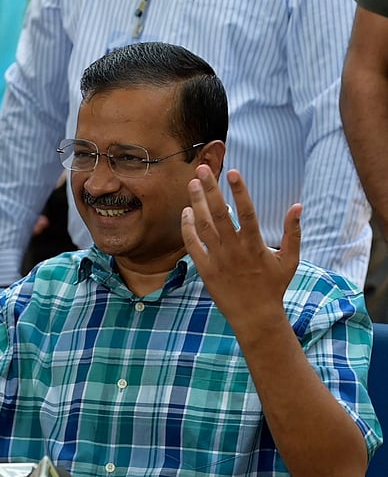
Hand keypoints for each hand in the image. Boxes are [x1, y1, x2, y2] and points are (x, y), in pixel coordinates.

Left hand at [181, 165, 301, 334]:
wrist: (255, 316)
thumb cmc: (273, 287)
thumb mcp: (290, 260)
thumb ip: (293, 233)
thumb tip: (298, 206)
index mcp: (255, 245)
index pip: (247, 212)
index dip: (240, 191)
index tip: (234, 171)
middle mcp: (235, 250)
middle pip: (220, 214)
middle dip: (210, 189)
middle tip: (202, 169)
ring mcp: (218, 259)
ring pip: (203, 226)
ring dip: (196, 203)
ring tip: (192, 183)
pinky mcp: (205, 270)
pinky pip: (192, 246)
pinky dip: (187, 228)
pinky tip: (186, 212)